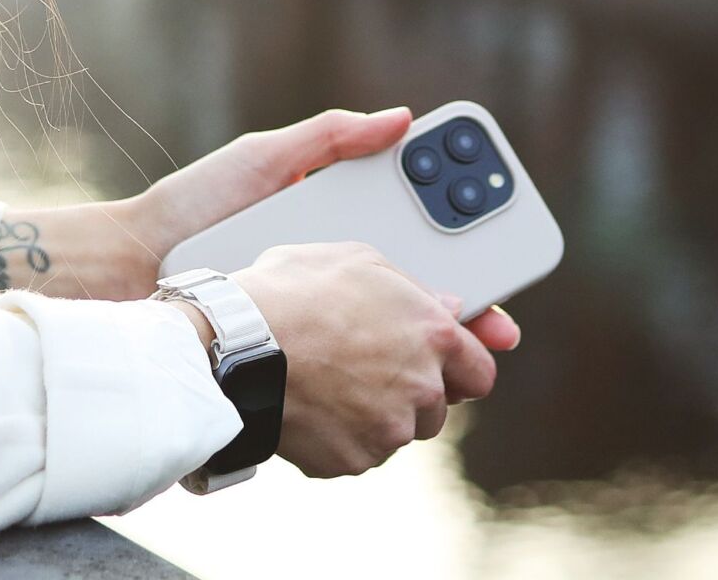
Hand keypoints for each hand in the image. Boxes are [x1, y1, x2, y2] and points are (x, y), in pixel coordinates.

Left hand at [135, 106, 521, 354]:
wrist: (139, 264)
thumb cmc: (199, 205)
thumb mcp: (264, 158)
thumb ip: (329, 138)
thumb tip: (399, 118)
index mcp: (334, 226)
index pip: (411, 234)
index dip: (460, 241)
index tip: (500, 241)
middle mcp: (332, 274)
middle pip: (415, 293)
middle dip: (465, 304)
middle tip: (500, 319)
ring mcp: (315, 315)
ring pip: (393, 337)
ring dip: (437, 346)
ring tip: (466, 343)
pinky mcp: (296, 350)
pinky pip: (350, 367)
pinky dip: (388, 376)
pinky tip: (411, 377)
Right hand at [235, 241, 499, 476]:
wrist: (238, 345)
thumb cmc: (290, 292)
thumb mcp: (354, 260)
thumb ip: (410, 287)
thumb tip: (447, 308)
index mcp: (430, 333)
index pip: (479, 369)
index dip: (462, 365)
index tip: (451, 367)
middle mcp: (421, 387)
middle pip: (436, 404)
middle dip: (410, 388)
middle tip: (364, 362)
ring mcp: (389, 429)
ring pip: (396, 429)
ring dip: (375, 412)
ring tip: (327, 377)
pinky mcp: (355, 458)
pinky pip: (358, 450)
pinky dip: (340, 432)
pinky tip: (311, 400)